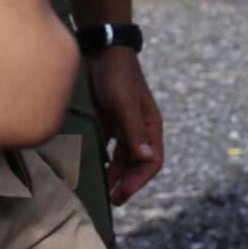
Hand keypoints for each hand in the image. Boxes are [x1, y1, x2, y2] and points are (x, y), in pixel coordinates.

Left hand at [85, 46, 162, 204]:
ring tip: (105, 189)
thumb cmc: (117, 74)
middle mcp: (140, 127)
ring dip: (116, 173)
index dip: (140, 180)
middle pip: (138, 163)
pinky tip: (95, 168)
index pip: (152, 161)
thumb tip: (146, 158)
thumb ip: (134, 130)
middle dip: (128, 182)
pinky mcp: (109, 119)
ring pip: (123, 157)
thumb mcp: (125, 102)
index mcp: (150, 125)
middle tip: (114, 200)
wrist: (101, 49)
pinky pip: (110, 145)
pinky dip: (105, 159)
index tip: (124, 193)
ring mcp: (124, 123)